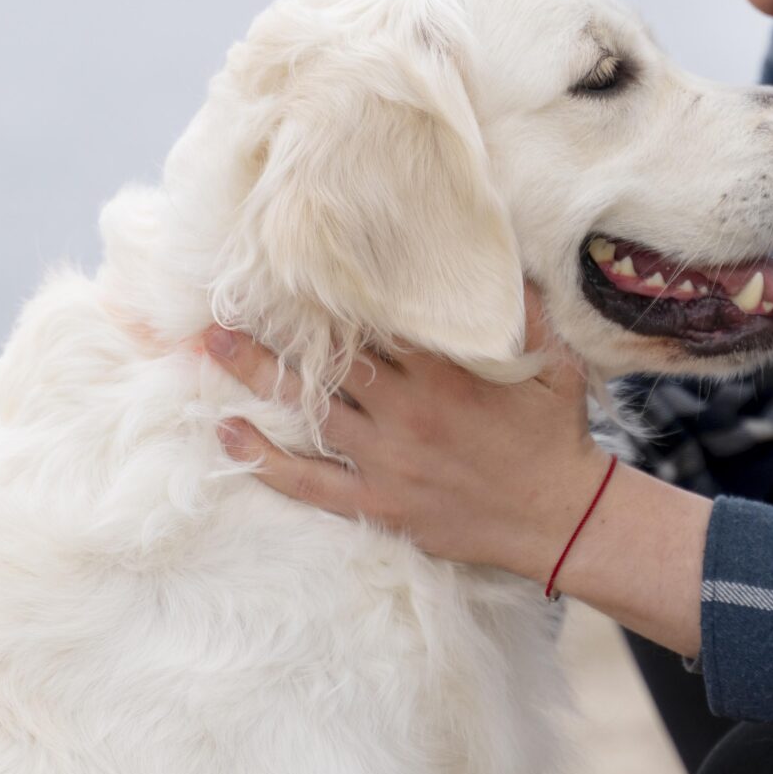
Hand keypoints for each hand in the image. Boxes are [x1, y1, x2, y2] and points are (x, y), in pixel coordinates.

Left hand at [203, 289, 609, 582]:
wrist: (560, 516)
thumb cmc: (554, 433)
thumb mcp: (553, 359)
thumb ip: (521, 308)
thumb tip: (497, 257)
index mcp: (445, 370)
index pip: (375, 321)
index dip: (330, 295)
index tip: (291, 267)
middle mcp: (408, 410)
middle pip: (329, 361)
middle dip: (276, 330)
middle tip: (226, 301)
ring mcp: (388, 460)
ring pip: (311, 411)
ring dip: (259, 378)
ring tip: (212, 347)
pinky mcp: (380, 503)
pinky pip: (310, 483)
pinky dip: (264, 460)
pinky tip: (228, 434)